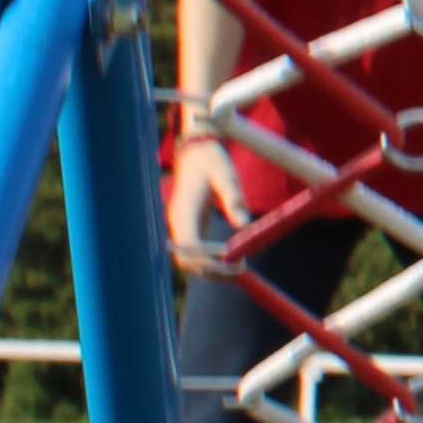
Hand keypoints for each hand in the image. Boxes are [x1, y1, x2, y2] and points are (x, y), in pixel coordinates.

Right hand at [164, 135, 234, 267]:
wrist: (196, 151)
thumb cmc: (212, 160)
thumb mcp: (226, 174)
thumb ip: (234, 198)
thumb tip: (244, 226)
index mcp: (184, 209)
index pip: (190, 246)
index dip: (209, 261)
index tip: (234, 266)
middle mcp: (178, 222)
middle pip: (187, 260)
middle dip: (211, 271)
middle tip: (241, 271)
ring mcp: (181, 226)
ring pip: (189, 261)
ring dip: (211, 270)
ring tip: (239, 268)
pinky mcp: (189, 227)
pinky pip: (195, 253)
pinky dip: (210, 262)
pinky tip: (232, 260)